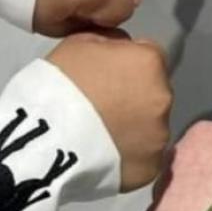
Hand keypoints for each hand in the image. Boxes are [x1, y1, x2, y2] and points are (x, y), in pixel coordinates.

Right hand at [47, 31, 171, 191]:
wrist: (47, 140)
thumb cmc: (61, 85)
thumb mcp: (80, 42)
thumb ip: (112, 43)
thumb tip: (123, 50)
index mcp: (150, 62)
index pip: (148, 57)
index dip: (125, 67)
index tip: (104, 79)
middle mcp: (164, 97)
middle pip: (153, 92)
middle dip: (133, 97)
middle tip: (101, 108)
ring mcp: (160, 135)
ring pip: (150, 126)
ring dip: (133, 128)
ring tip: (100, 137)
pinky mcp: (151, 168)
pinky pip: (143, 156)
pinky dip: (128, 156)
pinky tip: (105, 157)